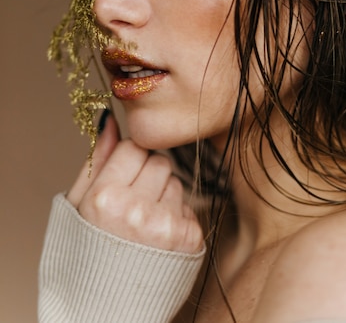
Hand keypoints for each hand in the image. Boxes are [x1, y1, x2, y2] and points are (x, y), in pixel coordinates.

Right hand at [67, 112, 203, 253]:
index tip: (124, 177)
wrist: (105, 306)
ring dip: (164, 196)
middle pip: (160, 161)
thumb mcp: (78, 204)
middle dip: (149, 176)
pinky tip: (158, 238)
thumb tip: (111, 120)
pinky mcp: (188, 240)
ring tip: (144, 223)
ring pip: (176, 182)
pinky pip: (188, 207)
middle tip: (134, 202)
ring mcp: (165, 226)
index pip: (135, 147)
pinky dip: (176, 218)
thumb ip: (96, 159)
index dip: (130, 161)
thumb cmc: (87, 250)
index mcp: (105, 197)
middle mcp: (137, 210)